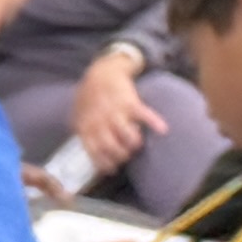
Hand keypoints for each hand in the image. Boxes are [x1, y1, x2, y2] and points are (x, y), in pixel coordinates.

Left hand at [73, 44, 157, 173]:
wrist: (102, 72)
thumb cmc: (89, 96)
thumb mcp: (78, 115)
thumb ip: (81, 132)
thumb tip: (86, 151)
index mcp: (86, 127)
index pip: (95, 153)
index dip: (104, 164)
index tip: (112, 169)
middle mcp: (101, 122)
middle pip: (112, 148)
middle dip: (121, 156)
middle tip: (126, 157)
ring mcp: (116, 112)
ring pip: (128, 136)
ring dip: (134, 144)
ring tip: (136, 145)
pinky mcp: (131, 102)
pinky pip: (144, 115)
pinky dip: (155, 122)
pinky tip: (163, 130)